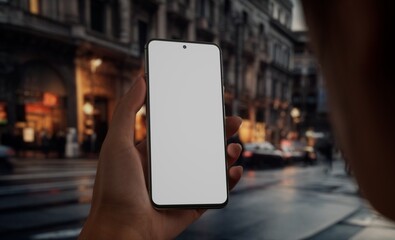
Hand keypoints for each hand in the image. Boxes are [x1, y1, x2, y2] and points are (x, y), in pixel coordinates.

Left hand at [79, 75, 243, 239]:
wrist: (121, 230)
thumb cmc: (114, 188)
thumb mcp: (117, 143)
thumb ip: (127, 110)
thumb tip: (140, 79)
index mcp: (151, 152)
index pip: (178, 127)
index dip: (195, 114)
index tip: (208, 99)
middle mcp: (168, 167)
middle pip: (199, 145)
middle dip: (218, 131)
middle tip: (232, 120)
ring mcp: (182, 186)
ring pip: (211, 166)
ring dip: (227, 154)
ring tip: (234, 145)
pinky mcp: (192, 204)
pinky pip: (216, 191)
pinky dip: (229, 180)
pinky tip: (234, 169)